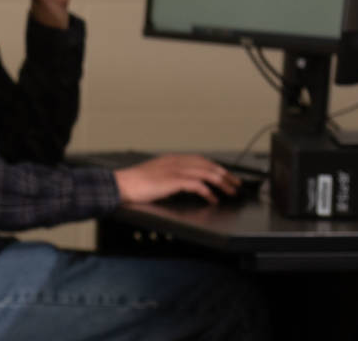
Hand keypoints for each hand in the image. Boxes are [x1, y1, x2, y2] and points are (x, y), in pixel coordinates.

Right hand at [114, 154, 240, 204]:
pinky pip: (198, 185)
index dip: (216, 167)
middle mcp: (176, 161)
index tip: (226, 175)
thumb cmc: (134, 183)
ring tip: (231, 192)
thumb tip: (184, 185)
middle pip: (208, 165)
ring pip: (207, 173)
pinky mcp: (173, 181)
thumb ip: (170, 176)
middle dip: (225, 174)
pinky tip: (213, 199)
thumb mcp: (154, 175)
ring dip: (222, 183)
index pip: (201, 160)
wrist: (121, 184)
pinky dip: (209, 192)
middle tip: (236, 184)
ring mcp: (175, 170)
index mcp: (171, 159)